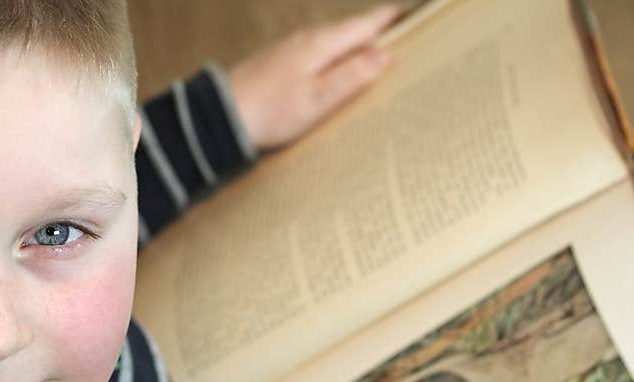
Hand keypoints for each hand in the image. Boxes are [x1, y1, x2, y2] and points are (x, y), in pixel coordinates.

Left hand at [228, 4, 401, 151]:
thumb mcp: (318, 99)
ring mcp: (289, 47)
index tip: (411, 12)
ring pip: (331, 38)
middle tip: (400, 28)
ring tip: (374, 47)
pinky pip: (315, 49)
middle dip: (375, 27)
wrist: (222, 116)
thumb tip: (385, 54)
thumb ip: (351, 76)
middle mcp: (305, 38)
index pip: (364, 23)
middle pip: (348, 28)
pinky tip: (334, 65)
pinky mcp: (277, 61)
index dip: (389, 17)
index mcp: (321, 44)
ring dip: (353, 40)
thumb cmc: (271, 112)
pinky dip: (333, 52)